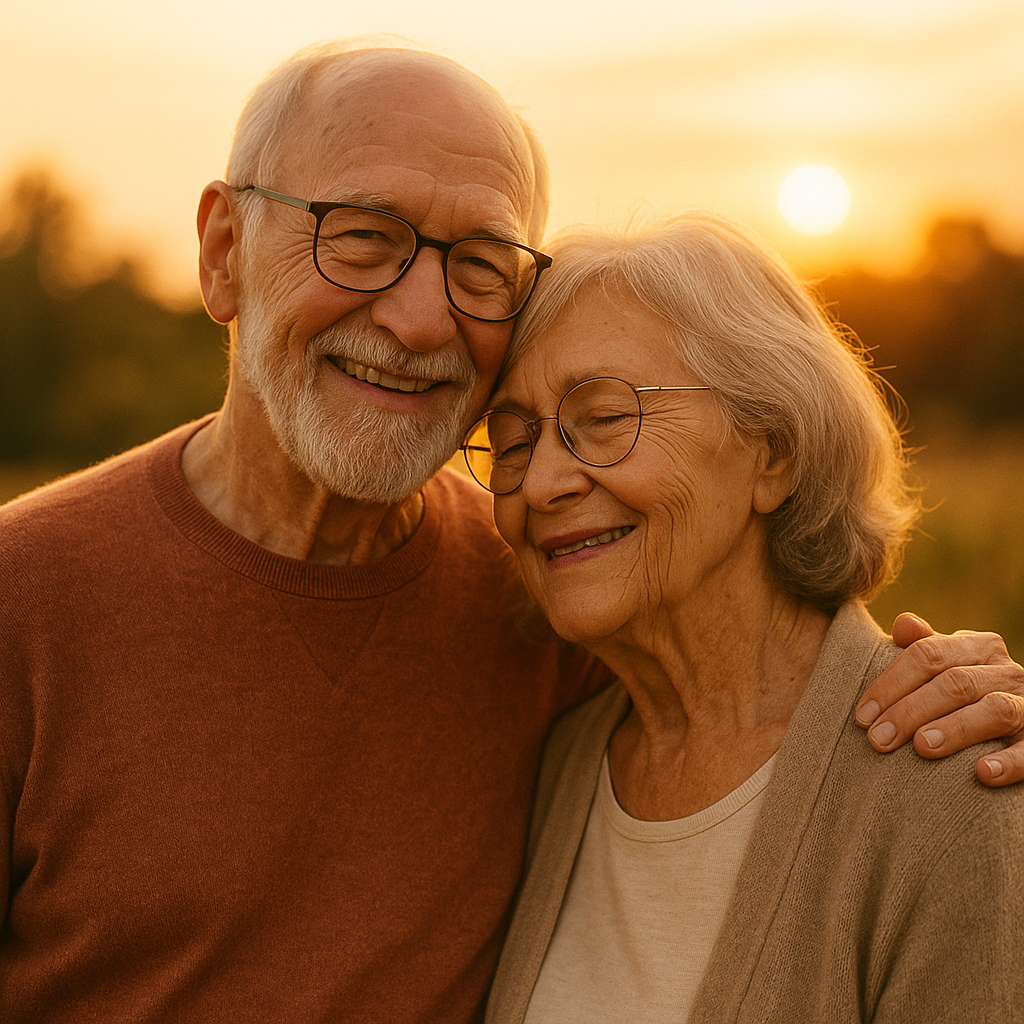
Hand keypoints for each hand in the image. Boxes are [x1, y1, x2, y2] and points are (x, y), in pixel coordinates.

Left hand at [855, 613, 1023, 785]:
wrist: (1020, 721)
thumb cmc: (967, 693)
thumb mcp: (948, 664)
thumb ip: (924, 646)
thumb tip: (902, 622)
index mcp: (979, 647)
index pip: (928, 654)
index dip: (891, 683)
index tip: (862, 716)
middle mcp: (1007, 672)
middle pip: (955, 683)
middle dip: (910, 711)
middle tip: (879, 739)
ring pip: (994, 710)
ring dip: (955, 728)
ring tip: (922, 747)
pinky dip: (1008, 762)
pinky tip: (981, 773)